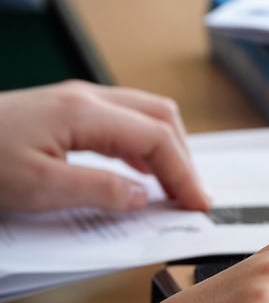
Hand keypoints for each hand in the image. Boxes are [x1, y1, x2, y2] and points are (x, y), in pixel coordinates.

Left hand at [0, 80, 207, 211]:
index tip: (197, 204)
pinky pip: (122, 120)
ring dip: (166, 148)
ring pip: (144, 115)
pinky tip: (138, 171)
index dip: (184, 173)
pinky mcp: (64, 109)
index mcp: (85, 113)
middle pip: (160, 117)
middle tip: (192, 195)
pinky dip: (143, 145)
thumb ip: (99, 191)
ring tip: (173, 185)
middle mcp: (87, 98)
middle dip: (184, 157)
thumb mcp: (37, 188)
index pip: (157, 140)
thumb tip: (143, 196)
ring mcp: (76, 100)